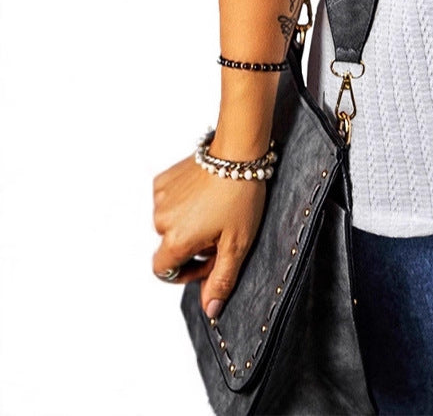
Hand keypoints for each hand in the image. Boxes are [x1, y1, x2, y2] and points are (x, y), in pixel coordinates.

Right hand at [151, 153, 266, 319]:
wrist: (239, 151)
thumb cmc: (241, 196)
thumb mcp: (238, 243)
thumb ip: (221, 279)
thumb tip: (210, 310)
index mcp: (175, 241)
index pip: (164, 272)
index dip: (187, 272)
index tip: (209, 259)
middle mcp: (161, 221)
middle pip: (170, 246)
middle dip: (192, 245)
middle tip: (220, 231)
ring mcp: (159, 199)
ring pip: (170, 224)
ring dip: (188, 223)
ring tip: (215, 209)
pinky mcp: (163, 180)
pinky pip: (168, 201)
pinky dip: (183, 203)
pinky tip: (204, 193)